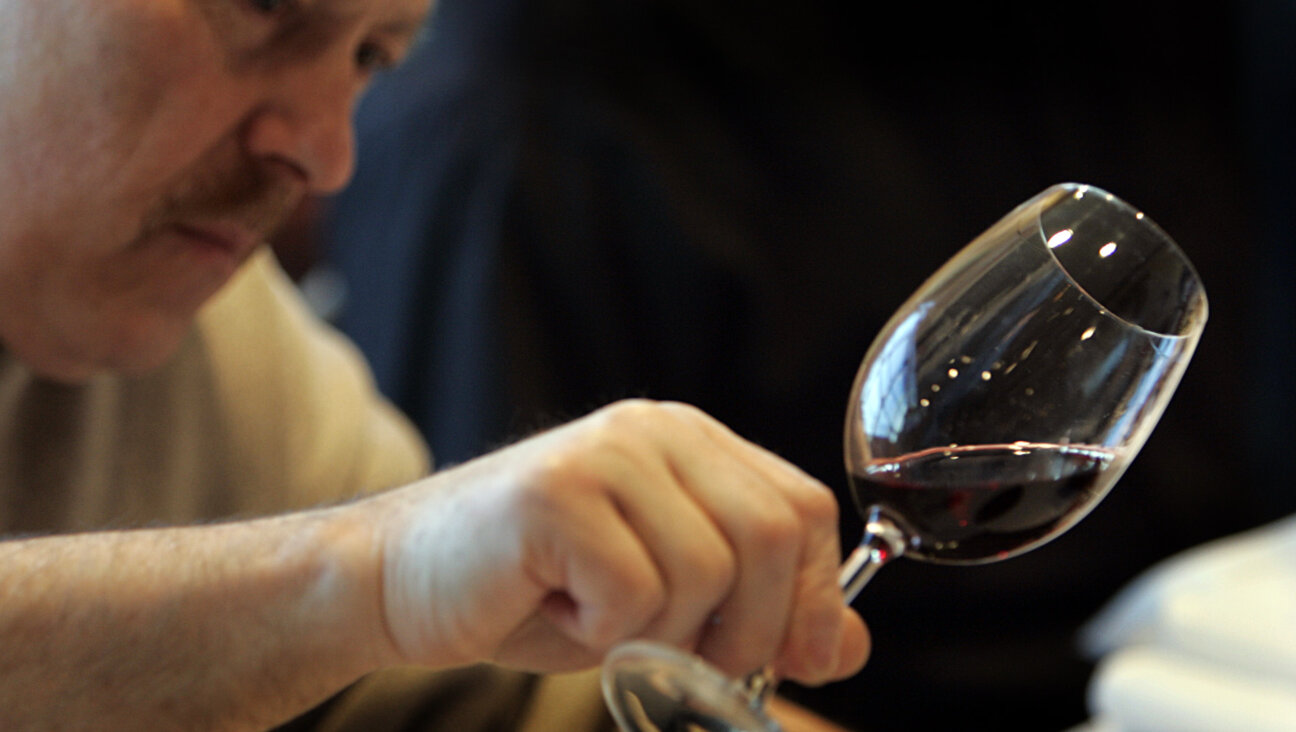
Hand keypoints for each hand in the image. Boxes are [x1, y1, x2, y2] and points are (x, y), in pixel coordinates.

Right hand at [370, 399, 868, 683]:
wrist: (398, 584)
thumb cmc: (532, 593)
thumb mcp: (661, 606)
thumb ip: (754, 613)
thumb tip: (846, 648)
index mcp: (688, 443)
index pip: (801, 506)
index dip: (813, 593)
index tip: (797, 658)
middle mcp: (654, 431)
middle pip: (770, 535)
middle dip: (748, 631)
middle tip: (685, 663)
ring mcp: (604, 454)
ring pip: (707, 573)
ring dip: (661, 637)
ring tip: (597, 622)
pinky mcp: (556, 491)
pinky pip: (634, 592)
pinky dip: (604, 634)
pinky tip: (555, 606)